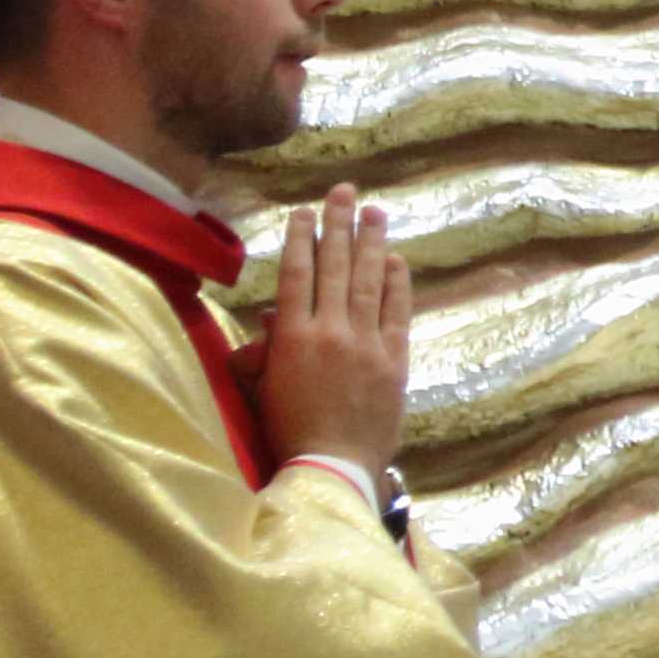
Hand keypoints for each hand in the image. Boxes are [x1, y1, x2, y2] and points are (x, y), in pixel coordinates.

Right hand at [253, 187, 412, 482]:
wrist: (333, 466)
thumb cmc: (288, 430)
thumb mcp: (261, 387)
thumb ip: (265, 349)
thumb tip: (274, 317)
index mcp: (293, 337)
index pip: (297, 274)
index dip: (301, 238)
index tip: (304, 211)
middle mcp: (331, 331)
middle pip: (336, 266)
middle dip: (339, 225)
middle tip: (345, 191)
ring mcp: (367, 343)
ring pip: (369, 281)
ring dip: (372, 242)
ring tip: (374, 211)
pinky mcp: (395, 360)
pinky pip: (397, 312)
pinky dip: (397, 283)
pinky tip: (397, 259)